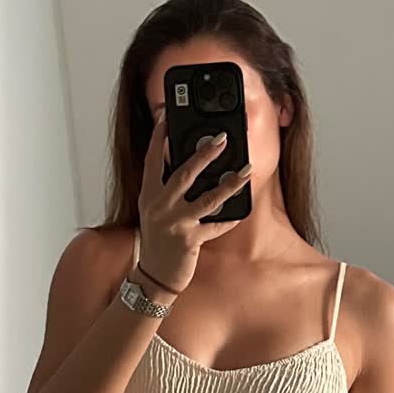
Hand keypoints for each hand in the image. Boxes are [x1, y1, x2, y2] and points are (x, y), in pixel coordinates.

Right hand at [137, 110, 251, 292]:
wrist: (154, 275)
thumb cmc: (158, 240)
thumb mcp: (154, 210)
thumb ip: (165, 188)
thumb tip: (187, 163)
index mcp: (149, 195)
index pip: (151, 159)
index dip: (158, 137)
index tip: (168, 117)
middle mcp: (159, 207)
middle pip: (184, 173)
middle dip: (205, 154)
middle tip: (222, 138)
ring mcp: (175, 224)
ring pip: (207, 199)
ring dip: (229, 183)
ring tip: (245, 171)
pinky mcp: (190, 241)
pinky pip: (216, 226)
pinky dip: (230, 219)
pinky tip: (242, 210)